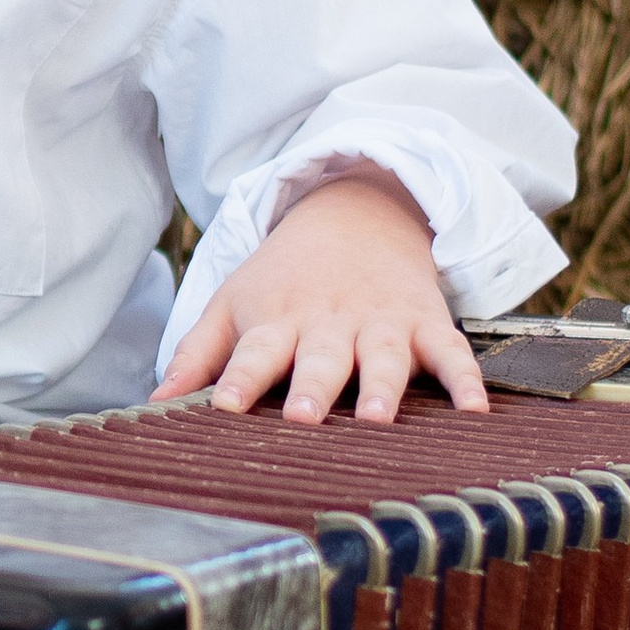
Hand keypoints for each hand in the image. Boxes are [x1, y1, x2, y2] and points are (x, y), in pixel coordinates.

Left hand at [153, 168, 484, 424]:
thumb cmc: (284, 276)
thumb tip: (155, 404)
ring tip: (376, 418)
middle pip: (318, 357)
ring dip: (380, 386)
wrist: (356, 212)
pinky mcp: (424, 321)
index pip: (252, 353)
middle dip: (310, 388)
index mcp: (276, 320)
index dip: (237, 380)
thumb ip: (198, 354)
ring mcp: (380, 321)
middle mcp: (328, 322)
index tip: (224, 407)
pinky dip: (465, 379)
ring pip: (382, 355)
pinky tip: (474, 410)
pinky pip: (450, 352)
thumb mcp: (232, 302)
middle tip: (301, 418)